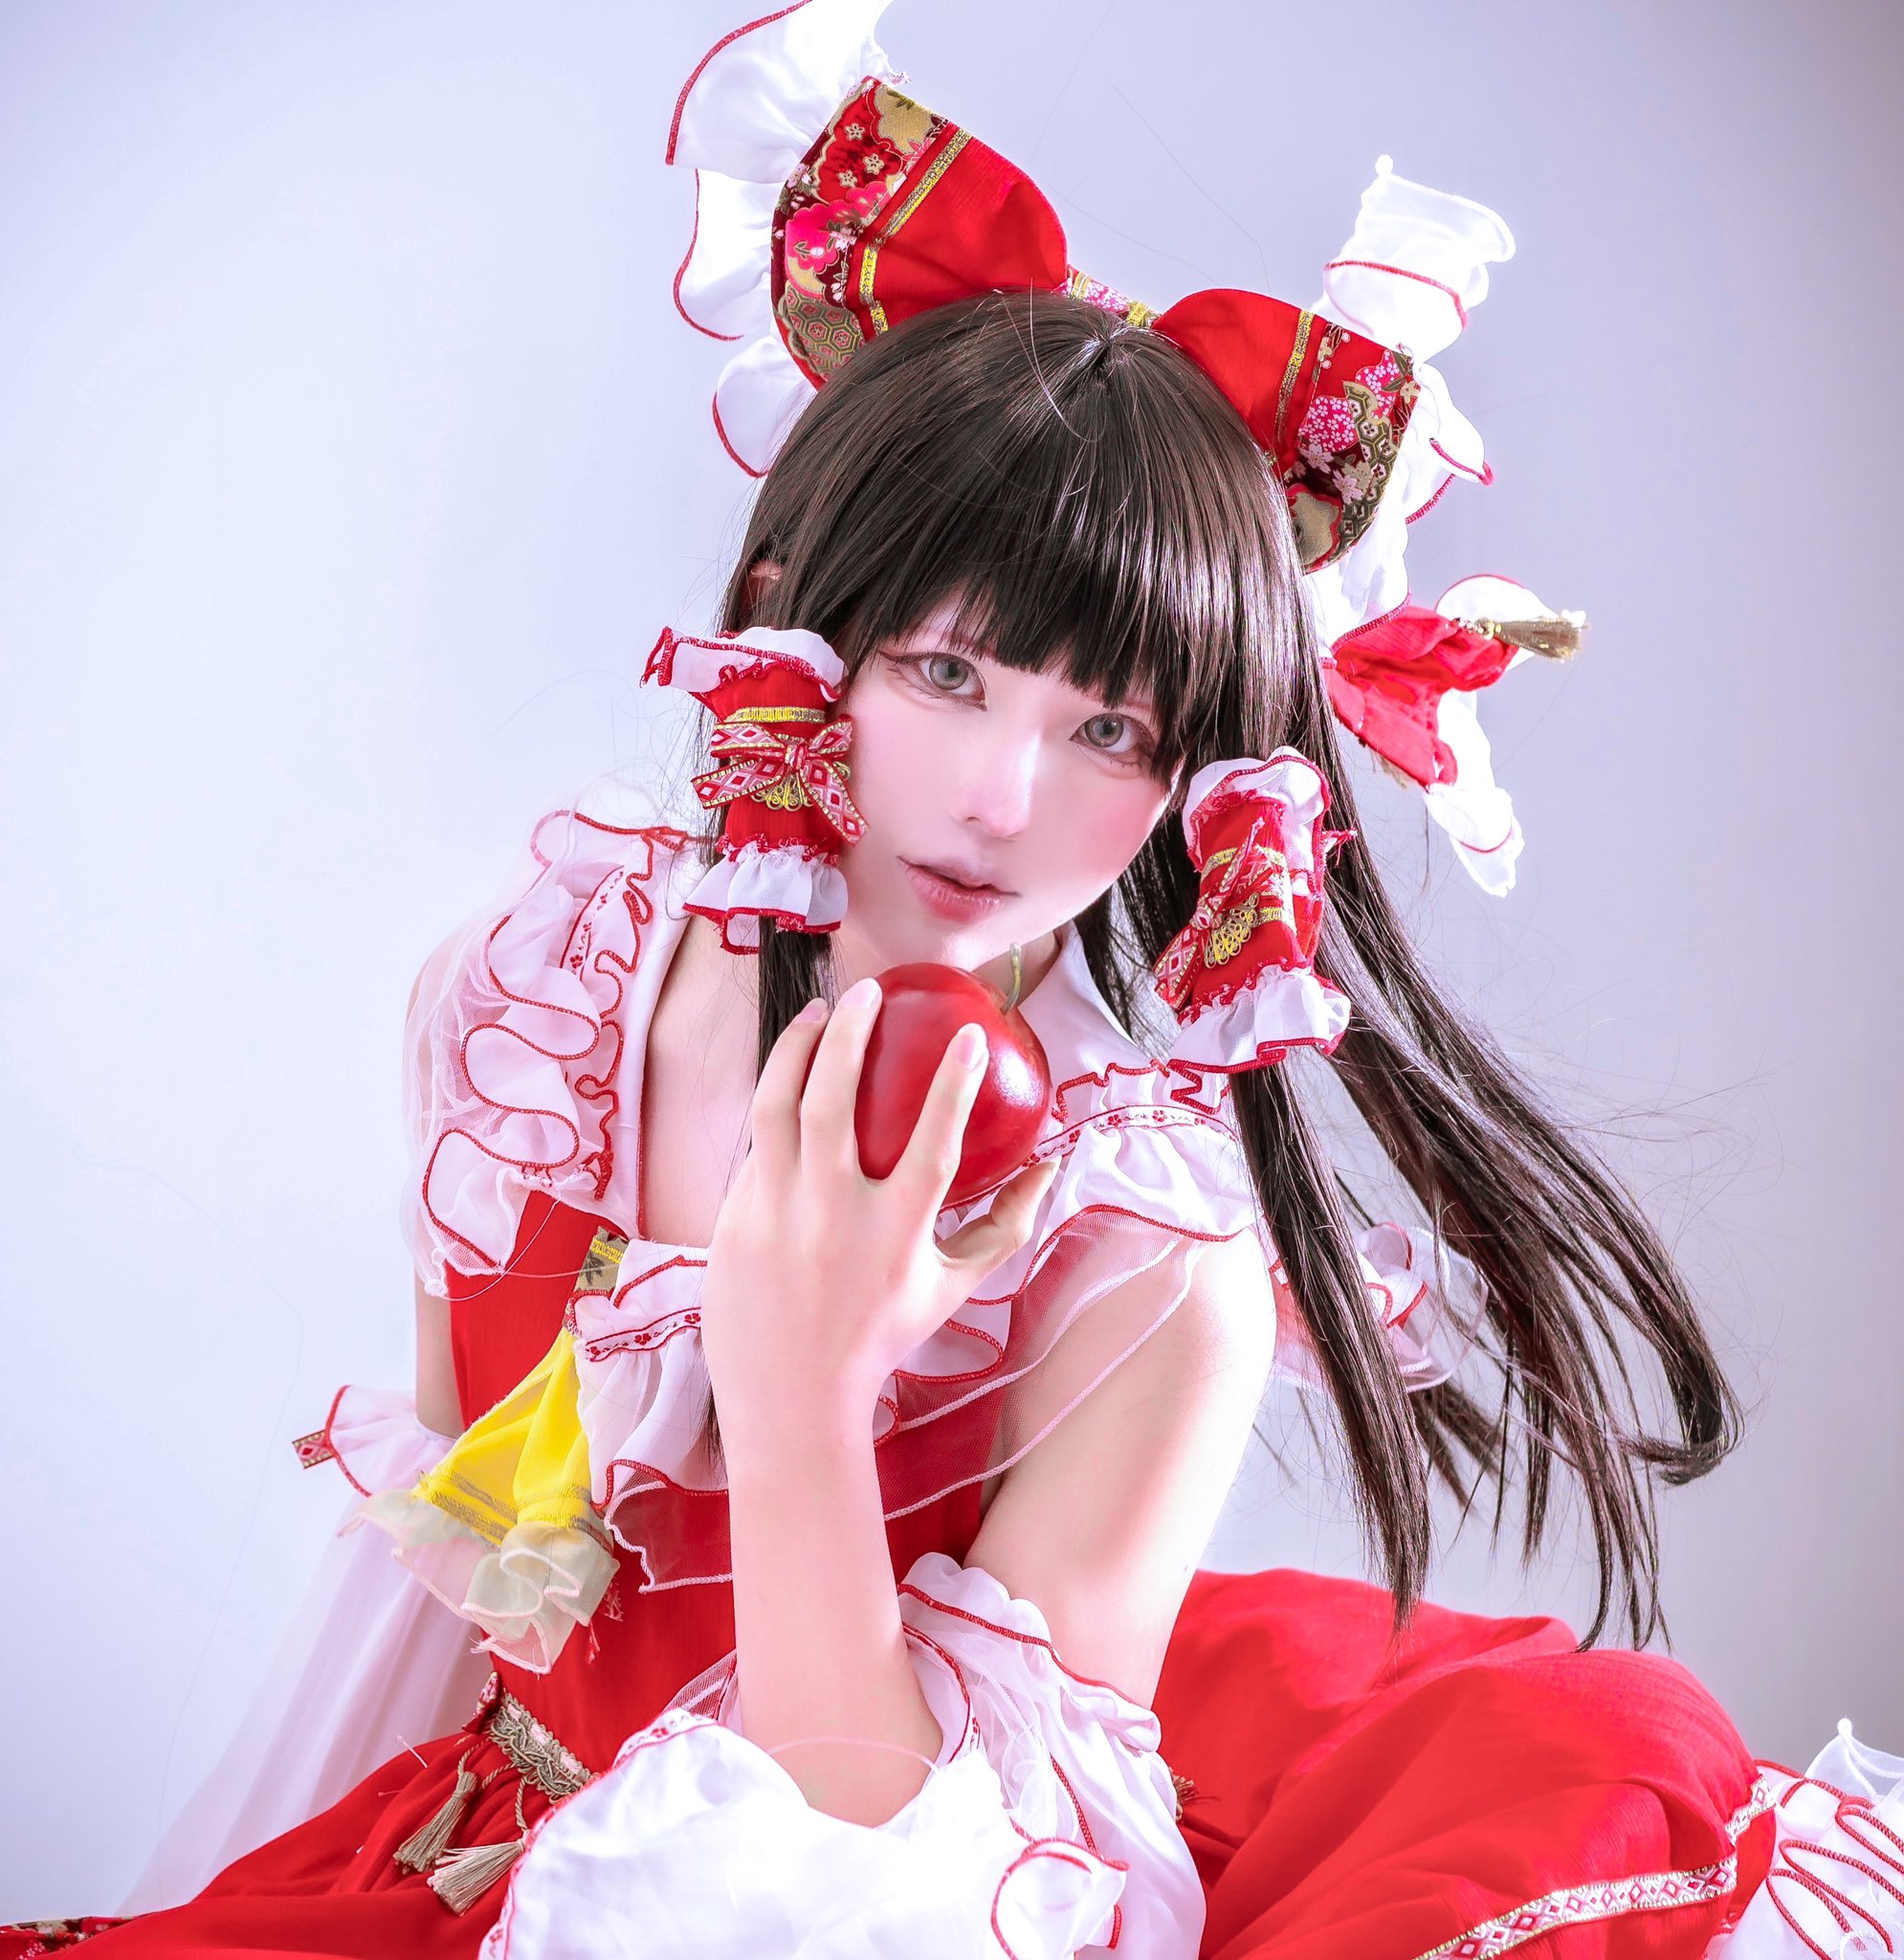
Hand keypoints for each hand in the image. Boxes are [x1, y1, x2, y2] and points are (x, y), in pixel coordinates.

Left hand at [699, 976, 1058, 1454]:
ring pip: (775, 1106)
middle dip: (849, 1034)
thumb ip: (1005, 1228)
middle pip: (833, 1100)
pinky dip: (773, 1105)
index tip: (967, 1035)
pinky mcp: (734, 1219)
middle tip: (866, 994)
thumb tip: (1049, 1170)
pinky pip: (755, 1146)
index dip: (953, 1084)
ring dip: (795, 1048)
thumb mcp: (953, 1287)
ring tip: (815, 1014)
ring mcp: (776, 1213)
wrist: (793, 1394)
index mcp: (895, 1231)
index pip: (932, 1142)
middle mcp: (832, 1214)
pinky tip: (787, 1081)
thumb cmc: (881, 1336)